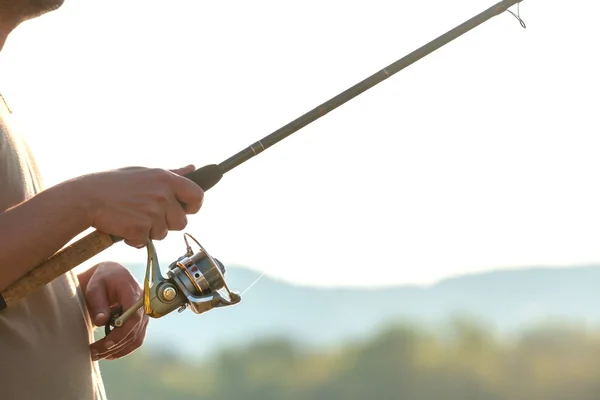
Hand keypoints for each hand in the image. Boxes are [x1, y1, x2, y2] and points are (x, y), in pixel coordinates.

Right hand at [74, 164, 203, 247]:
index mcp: (166, 179)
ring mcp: (152, 212)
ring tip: (133, 218)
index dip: (193, 206)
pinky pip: (145, 242)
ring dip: (150, 231)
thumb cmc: (114, 184)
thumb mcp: (145, 173)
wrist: (85, 197)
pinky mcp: (140, 229)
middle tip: (148, 215)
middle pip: (182, 222)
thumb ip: (172, 173)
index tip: (184, 209)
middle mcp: (162, 195)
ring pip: (163, 234)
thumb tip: (193, 168)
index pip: (198, 195)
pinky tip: (123, 226)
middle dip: (168, 223)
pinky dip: (135, 239)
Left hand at [84, 262, 148, 360]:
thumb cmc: (102, 280)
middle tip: (93, 352)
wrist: (111, 277)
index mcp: (133, 292)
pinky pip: (136, 340)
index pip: (134, 316)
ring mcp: (144, 315)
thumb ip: (98, 303)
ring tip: (96, 354)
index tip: (106, 343)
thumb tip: (101, 321)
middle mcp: (143, 305)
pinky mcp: (140, 323)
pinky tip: (108, 354)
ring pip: (135, 338)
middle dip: (114, 344)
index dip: (122, 332)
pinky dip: (123, 349)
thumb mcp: (95, 287)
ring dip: (117, 350)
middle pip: (134, 330)